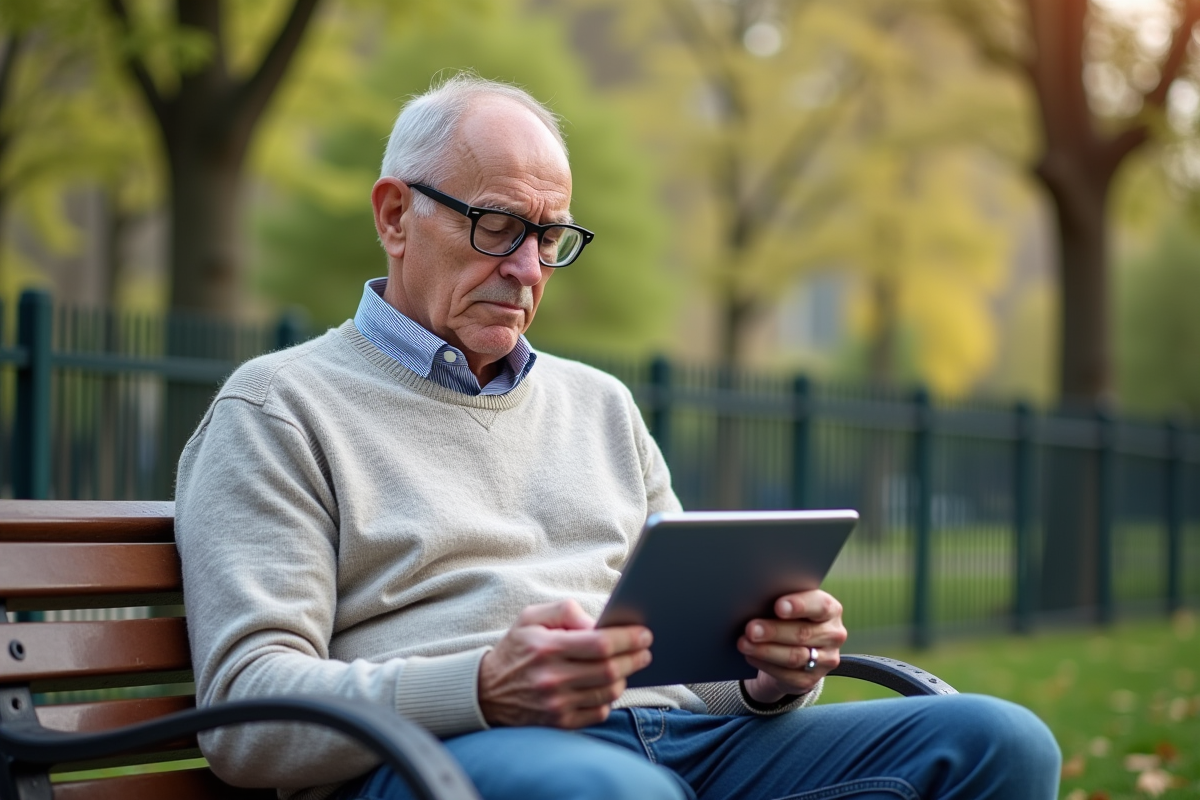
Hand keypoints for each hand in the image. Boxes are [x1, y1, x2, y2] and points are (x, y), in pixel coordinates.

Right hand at [478, 599, 652, 727]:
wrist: (486, 692)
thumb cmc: (517, 648)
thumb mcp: (532, 617)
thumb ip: (566, 611)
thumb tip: (599, 622)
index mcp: (547, 647)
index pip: (601, 643)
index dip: (628, 639)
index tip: (644, 634)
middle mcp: (552, 678)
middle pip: (610, 669)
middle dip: (635, 658)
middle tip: (645, 651)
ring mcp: (556, 704)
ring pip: (608, 692)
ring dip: (624, 678)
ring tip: (626, 666)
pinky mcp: (559, 723)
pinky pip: (599, 712)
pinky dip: (608, 698)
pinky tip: (605, 686)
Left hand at [737, 589, 846, 704]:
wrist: (792, 647)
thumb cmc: (788, 617)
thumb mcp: (790, 605)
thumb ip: (781, 601)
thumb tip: (755, 599)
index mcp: (831, 609)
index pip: (820, 605)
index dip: (799, 606)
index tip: (778, 607)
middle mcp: (833, 635)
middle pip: (802, 633)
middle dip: (773, 631)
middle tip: (751, 629)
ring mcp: (825, 660)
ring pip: (794, 656)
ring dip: (765, 650)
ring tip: (744, 643)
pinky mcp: (811, 679)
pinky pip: (787, 675)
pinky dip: (765, 665)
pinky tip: (750, 656)